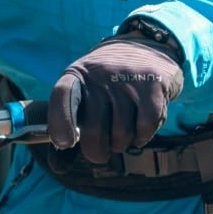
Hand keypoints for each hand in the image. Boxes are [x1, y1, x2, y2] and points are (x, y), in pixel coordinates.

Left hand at [48, 37, 184, 163]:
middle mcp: (100, 75)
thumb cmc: (107, 82)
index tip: (65, 143)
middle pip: (93, 130)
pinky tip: (140, 127)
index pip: (62, 96)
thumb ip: (71, 125)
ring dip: (122, 143)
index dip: (60, 123)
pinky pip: (145, 128)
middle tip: (100, 149)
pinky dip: (143, 136)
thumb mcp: (84, 91)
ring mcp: (127, 79)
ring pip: (121, 134)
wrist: (146, 48)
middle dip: (96, 151)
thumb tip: (59, 166)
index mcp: (77, 75)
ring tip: (123, 129)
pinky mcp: (153, 86)